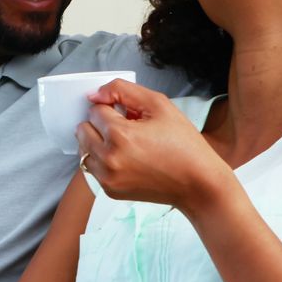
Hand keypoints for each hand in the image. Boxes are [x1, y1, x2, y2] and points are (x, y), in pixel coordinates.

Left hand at [75, 79, 233, 213]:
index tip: (130, 115)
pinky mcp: (110, 191)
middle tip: (127, 127)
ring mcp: (107, 178)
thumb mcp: (158, 104)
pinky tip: (127, 158)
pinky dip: (103, 159)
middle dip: (101, 123)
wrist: (198, 184)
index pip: (94, 110)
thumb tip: (94, 94)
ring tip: (126, 143)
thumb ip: (122, 91)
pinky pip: (92, 167)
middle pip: (83, 129)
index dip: (112, 108)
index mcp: (119, 135)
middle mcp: (108, 159)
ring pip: (84, 149)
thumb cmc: (183, 144)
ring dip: (98, 141)